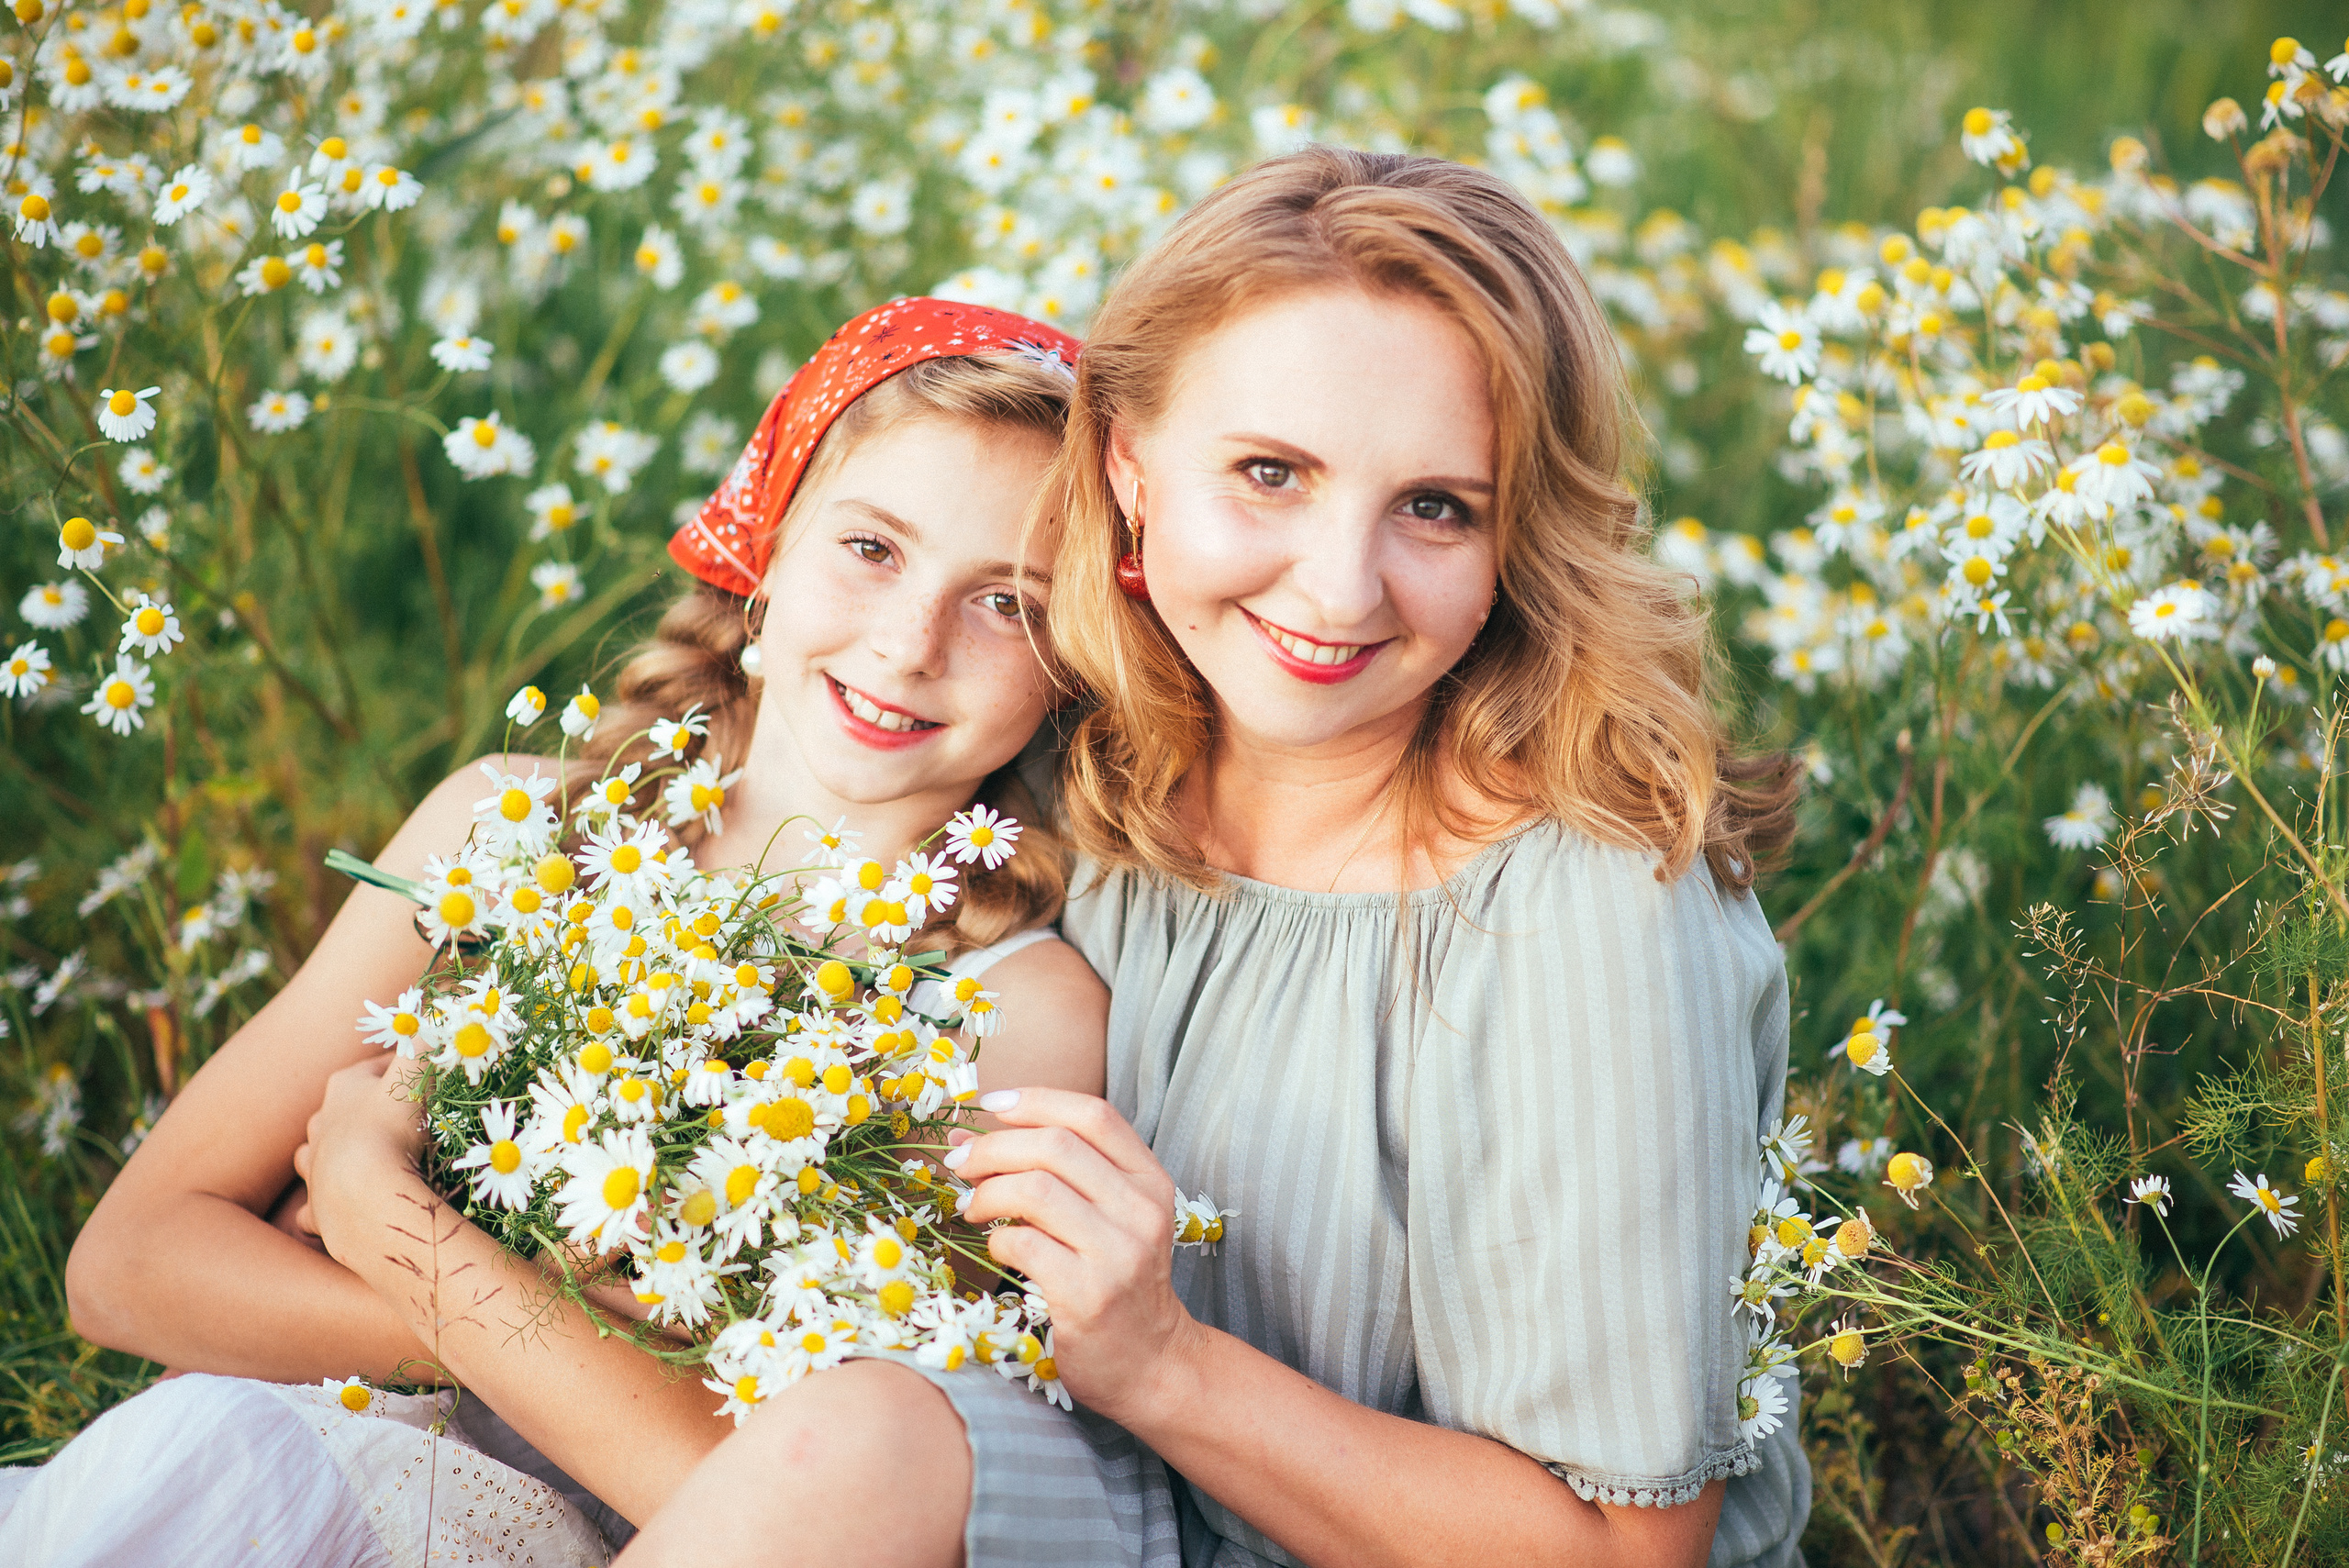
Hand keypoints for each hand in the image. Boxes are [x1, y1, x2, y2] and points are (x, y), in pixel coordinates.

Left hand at [293, 1055, 430, 1261]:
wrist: (363, 1190)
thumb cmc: (389, 1127)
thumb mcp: (414, 1076)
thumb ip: (426, 1043)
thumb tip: (438, 1012)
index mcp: (342, 1089)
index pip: (373, 1068)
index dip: (404, 1069)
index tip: (429, 1074)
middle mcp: (321, 1125)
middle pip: (341, 1111)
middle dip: (365, 1113)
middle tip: (400, 1121)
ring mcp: (314, 1168)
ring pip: (315, 1154)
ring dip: (333, 1155)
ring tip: (361, 1161)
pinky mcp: (316, 1207)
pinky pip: (313, 1207)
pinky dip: (323, 1206)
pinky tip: (337, 1208)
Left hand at [946, 1087, 1204, 1423]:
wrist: (1152, 1362)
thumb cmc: (1118, 1281)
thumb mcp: (1112, 1217)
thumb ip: (1061, 1172)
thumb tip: (971, 1136)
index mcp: (1150, 1180)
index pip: (1093, 1115)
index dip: (1035, 1100)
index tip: (989, 1105)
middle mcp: (1142, 1210)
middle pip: (1055, 1146)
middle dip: (994, 1147)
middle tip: (962, 1164)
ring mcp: (1118, 1253)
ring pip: (1035, 1189)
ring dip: (988, 1192)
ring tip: (972, 1207)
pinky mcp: (1088, 1295)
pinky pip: (1023, 1244)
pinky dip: (996, 1240)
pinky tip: (997, 1248)